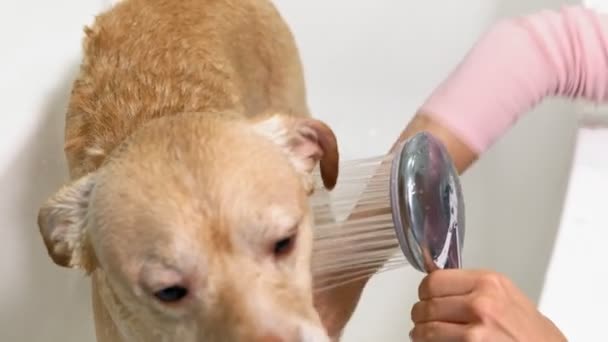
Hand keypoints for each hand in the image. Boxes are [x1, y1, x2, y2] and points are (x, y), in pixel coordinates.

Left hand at [410, 269, 565, 341]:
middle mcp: (481, 303)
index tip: (426, 296)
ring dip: (421, 332)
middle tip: (422, 318)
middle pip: (426, 305)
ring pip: (425, 328)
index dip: (425, 291)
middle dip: (420, 314)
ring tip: (425, 334)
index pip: (434, 280)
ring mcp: (476, 330)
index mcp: (488, 283)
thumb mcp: (504, 295)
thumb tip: (437, 286)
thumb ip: (471, 287)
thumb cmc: (531, 331)